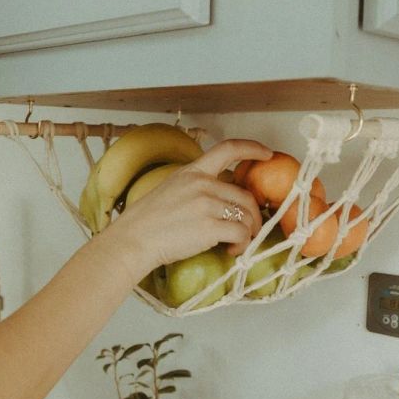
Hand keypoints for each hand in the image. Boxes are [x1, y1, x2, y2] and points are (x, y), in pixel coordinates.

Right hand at [104, 139, 272, 277]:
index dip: (252, 148)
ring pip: (246, 216)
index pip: (227, 149)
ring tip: (234, 245)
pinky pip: (241, 234)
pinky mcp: (209, 226)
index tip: (266, 153)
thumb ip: (194, 188)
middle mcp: (201, 184)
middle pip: (245, 195)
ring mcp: (206, 204)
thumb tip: (219, 200)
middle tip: (249, 230)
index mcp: (192, 172)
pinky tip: (229, 251)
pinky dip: (241, 245)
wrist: (133, 240)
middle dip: (254, 216)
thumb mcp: (169, 190)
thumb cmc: (146, 222)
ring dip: (247, 234)